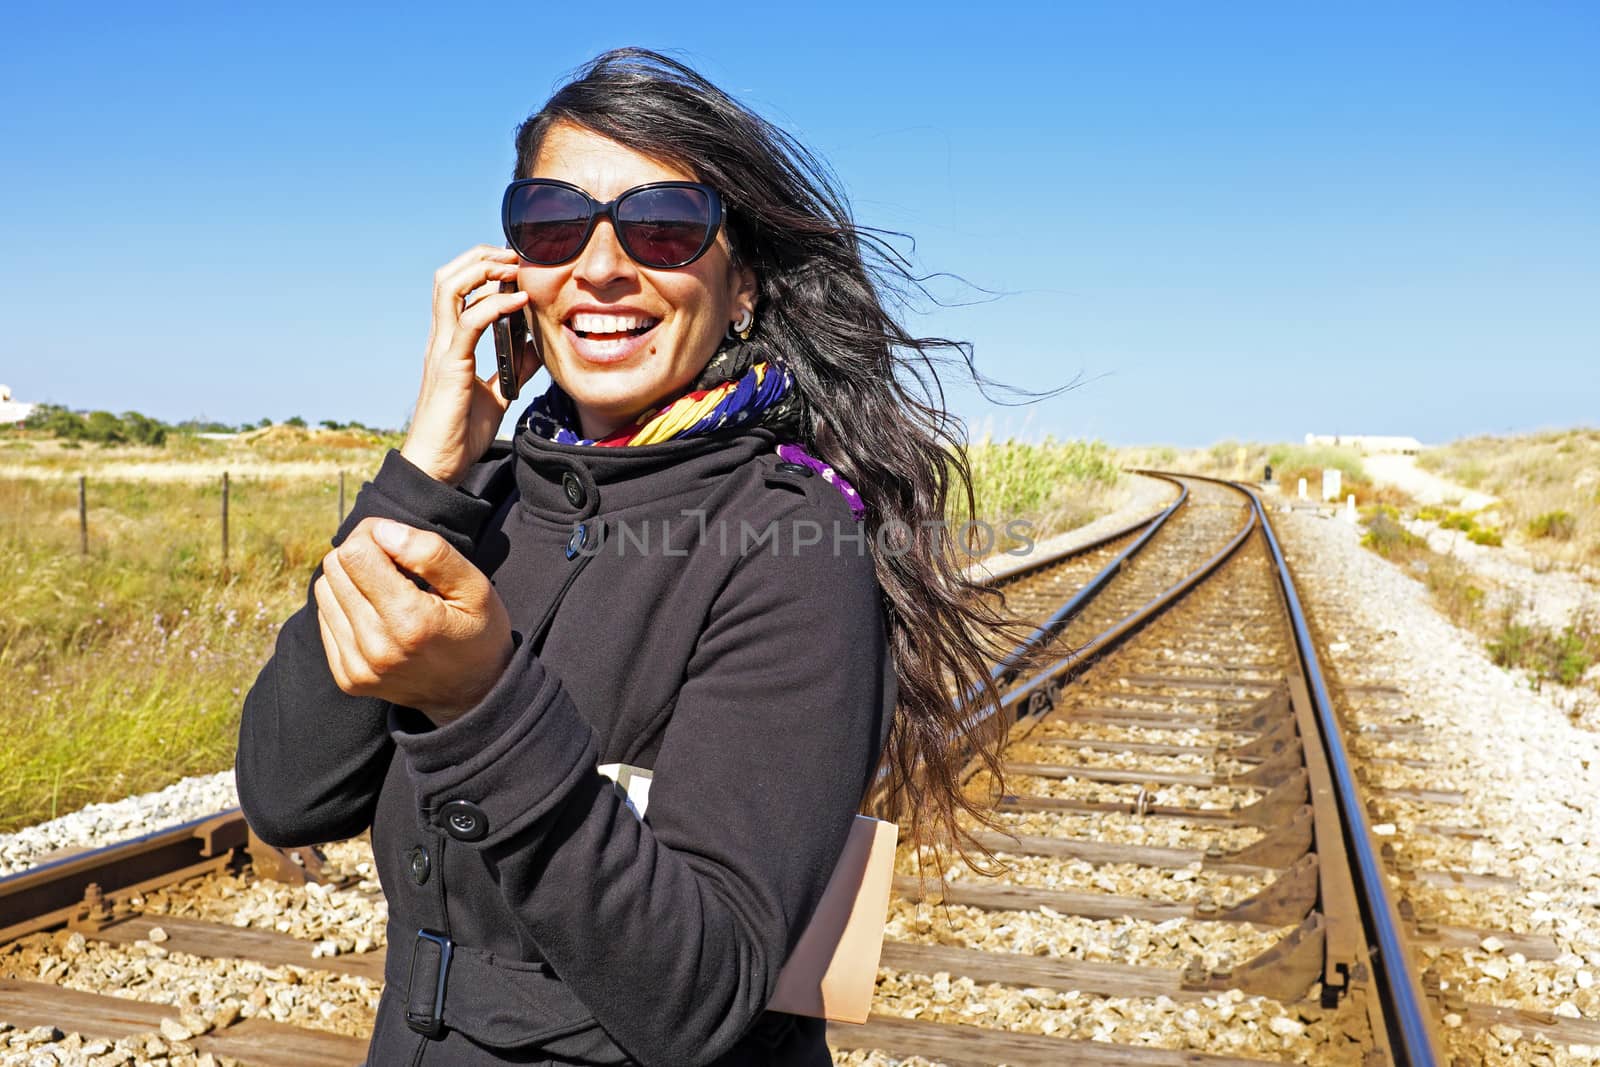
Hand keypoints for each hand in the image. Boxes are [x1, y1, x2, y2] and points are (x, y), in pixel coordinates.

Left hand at [314, 517, 513, 724]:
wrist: (472, 696)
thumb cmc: (478, 634)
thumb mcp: (475, 587)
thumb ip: (432, 553)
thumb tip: (382, 531)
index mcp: (410, 621)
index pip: (356, 553)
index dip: (374, 536)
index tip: (398, 543)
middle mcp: (376, 647)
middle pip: (335, 568)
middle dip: (361, 554)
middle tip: (394, 564)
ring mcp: (357, 666)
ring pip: (324, 591)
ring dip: (350, 580)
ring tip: (385, 590)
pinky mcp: (347, 676)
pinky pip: (324, 619)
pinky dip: (346, 607)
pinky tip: (377, 614)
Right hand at [401, 245, 538, 485]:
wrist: (439, 465)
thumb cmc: (461, 432)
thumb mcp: (497, 394)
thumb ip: (513, 368)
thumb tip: (537, 348)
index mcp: (450, 343)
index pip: (456, 288)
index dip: (481, 267)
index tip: (514, 263)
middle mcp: (441, 339)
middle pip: (447, 276)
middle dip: (481, 256)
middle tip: (515, 255)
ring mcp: (442, 349)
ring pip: (450, 287)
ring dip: (484, 269)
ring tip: (514, 267)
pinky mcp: (450, 365)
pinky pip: (470, 322)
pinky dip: (496, 305)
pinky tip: (519, 301)